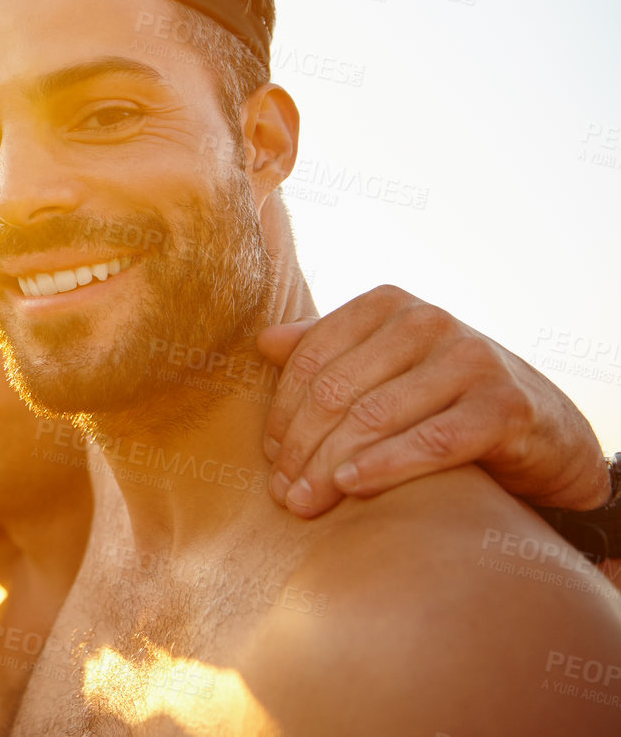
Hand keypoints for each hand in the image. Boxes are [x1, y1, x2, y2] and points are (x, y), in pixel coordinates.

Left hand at [259, 285, 608, 517]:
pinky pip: (429, 442)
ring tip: (304, 503)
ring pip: (373, 418)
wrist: (544, 428)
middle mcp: (427, 321)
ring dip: (329, 468)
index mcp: (388, 306)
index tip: (270, 456)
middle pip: (335, 392)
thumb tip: (264, 342)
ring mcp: (470, 359)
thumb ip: (329, 348)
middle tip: (281, 493)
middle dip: (300, 448)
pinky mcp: (504, 405)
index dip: (283, 412)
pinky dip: (384, 466)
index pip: (312, 359)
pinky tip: (351, 487)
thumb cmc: (444, 396)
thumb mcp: (386, 364)